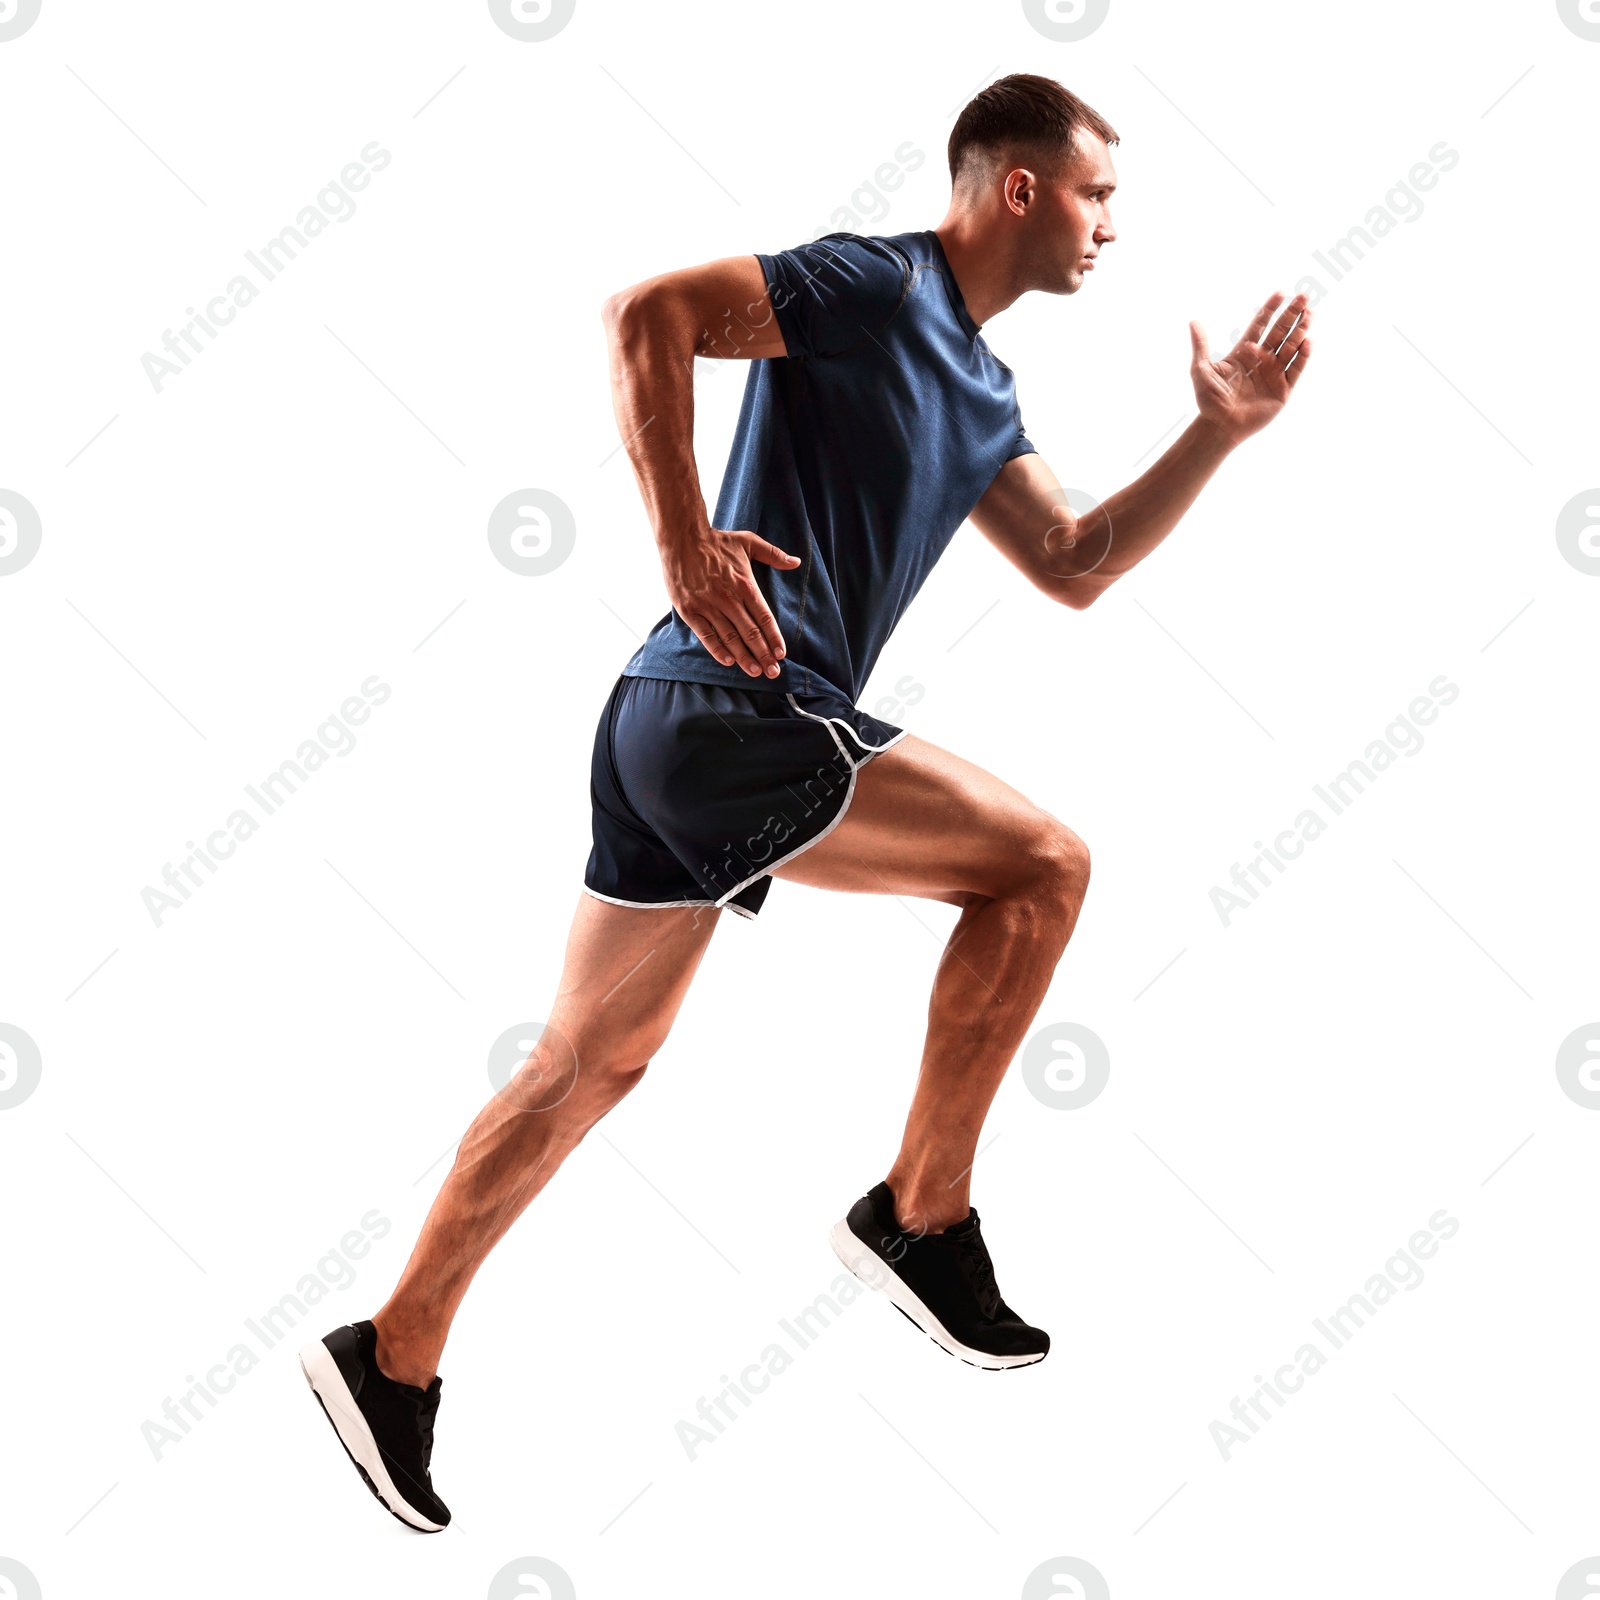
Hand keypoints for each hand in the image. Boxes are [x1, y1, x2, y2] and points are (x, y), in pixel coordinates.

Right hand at [663, 526, 800, 677]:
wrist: (681, 537)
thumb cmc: (716, 541)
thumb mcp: (748, 542)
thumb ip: (773, 554)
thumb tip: (795, 562)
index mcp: (745, 585)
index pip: (764, 618)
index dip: (774, 638)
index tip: (781, 653)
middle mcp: (728, 598)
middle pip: (750, 633)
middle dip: (764, 655)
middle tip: (773, 672)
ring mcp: (708, 605)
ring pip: (730, 637)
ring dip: (744, 657)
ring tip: (755, 672)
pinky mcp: (689, 610)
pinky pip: (706, 634)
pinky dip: (717, 649)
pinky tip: (728, 661)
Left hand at [1189, 291, 1312, 444]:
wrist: (1219, 426)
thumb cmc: (1208, 400)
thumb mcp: (1201, 370)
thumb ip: (1201, 345)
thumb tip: (1193, 321)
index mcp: (1244, 352)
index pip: (1260, 325)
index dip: (1270, 309)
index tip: (1281, 293)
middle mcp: (1262, 360)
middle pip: (1280, 332)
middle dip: (1291, 315)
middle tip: (1303, 297)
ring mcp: (1274, 374)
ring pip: (1291, 347)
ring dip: (1300, 330)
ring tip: (1309, 314)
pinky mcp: (1282, 390)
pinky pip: (1295, 370)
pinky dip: (1302, 356)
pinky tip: (1307, 341)